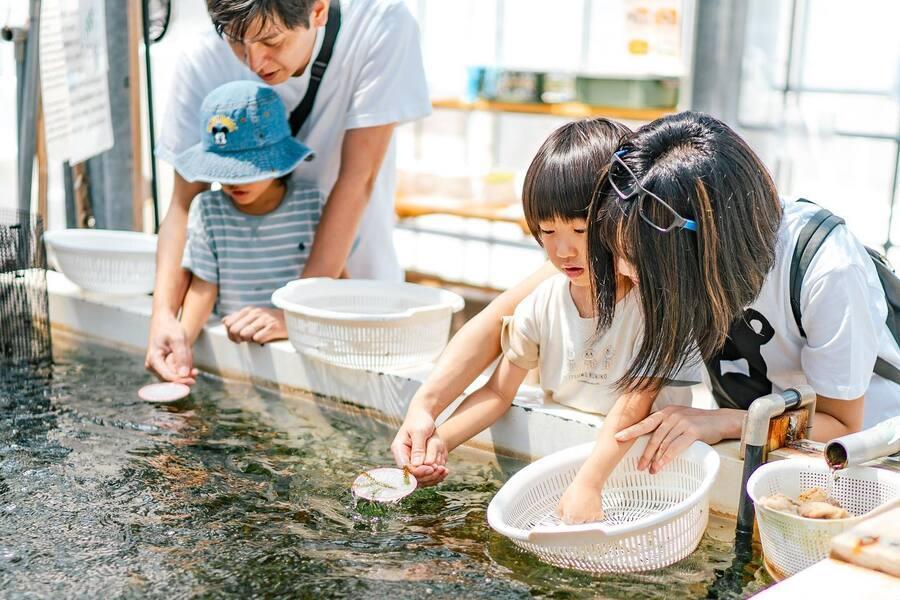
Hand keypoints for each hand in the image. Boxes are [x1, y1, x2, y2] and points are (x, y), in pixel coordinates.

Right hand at [145, 312, 196, 383]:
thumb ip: (181, 357)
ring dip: (185, 368)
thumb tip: (184, 375)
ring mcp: (158, 367)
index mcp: (153, 359)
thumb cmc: (170, 328)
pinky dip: (184, 366)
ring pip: (175, 375)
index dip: (181, 380)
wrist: (164, 321)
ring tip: (188, 353)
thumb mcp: (178, 339)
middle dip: (185, 375)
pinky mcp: (163, 366)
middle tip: (196, 371)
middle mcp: (153, 366)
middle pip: (172, 379)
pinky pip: (176, 371)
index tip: (193, 380)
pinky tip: (187, 355)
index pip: (167, 376)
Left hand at [222, 307, 286, 343]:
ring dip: (249, 340)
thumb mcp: (255, 315)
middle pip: (234, 330)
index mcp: (249, 310)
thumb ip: (239, 317)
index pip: (228, 323)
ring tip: (257, 338)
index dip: (230, 334)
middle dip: (238, 339)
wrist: (293, 320)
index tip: (238, 338)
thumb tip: (225, 321)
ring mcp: (265, 319)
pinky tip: (265, 339)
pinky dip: (260, 342)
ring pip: (244, 334)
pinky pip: (258, 339)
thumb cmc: (272, 320)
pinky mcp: (274, 327)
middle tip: (246, 340)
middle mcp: (256, 313)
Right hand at [390, 408, 447, 485]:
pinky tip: (444, 471)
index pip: (405, 468)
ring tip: (445, 471)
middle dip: (427, 475)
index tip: (432, 468)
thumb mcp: (419, 432)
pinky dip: (435, 475)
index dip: (418, 472)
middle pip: (413, 476)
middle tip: (441, 470)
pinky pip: (425, 474)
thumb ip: (418, 448)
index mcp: (399, 450)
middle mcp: (403, 458)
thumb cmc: (420, 420)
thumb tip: (417, 465)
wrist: (423, 416)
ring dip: (433, 477)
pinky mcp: (418, 463)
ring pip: (420, 478)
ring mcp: (410, 461)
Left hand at [555, 478, 603, 523]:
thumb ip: (559, 511)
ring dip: (585, 518)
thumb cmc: (576, 490)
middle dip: (576, 518)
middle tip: (577, 508)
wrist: (588, 483)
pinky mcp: (598, 516)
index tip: (569, 514)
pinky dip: (593, 516)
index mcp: (569, 517)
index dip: (568, 518)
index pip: (567, 524)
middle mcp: (579, 520)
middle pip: (577, 524)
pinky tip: (590, 507)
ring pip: (586, 523)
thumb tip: (561, 517)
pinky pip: (595, 520)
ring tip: (584, 506)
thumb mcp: (562, 500)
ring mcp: (589, 519)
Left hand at [614, 406, 741, 473]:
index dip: (631, 430)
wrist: (720, 420)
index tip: (617, 437)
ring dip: (655, 458)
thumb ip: (665, 426)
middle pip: (653, 436)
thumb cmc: (698, 423)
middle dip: (644, 452)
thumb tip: (650, 441)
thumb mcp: (679, 419)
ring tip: (650, 470)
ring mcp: (682, 422)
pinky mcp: (692, 431)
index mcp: (665, 412)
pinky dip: (667, 458)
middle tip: (638, 466)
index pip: (645, 422)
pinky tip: (661, 465)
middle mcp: (671, 415)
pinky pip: (676, 447)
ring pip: (663, 443)